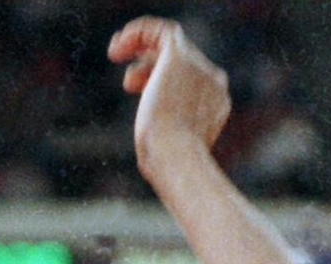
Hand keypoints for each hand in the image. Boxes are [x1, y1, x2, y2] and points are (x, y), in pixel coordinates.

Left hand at [109, 16, 230, 176]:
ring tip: (115, 52)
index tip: (133, 87)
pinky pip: (161, 30)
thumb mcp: (167, 156)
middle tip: (127, 82)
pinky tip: (116, 48)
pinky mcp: (179, 57)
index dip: (158, 78)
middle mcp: (211, 81)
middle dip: (149, 65)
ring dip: (140, 44)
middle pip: (179, 60)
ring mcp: (198, 67)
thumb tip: (152, 157)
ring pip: (169, 43)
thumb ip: (164, 146)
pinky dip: (138, 31)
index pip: (187, 78)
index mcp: (215, 102)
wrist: (177, 157)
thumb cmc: (168, 166)